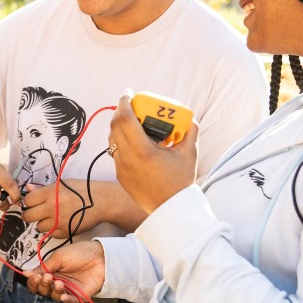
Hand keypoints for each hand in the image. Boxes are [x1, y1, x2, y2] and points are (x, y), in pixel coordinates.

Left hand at [23, 181, 100, 237]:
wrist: (101, 202)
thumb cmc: (82, 190)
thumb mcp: (62, 184)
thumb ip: (43, 189)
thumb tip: (28, 189)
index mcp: (49, 193)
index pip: (27, 200)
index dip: (29, 202)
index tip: (34, 202)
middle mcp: (51, 208)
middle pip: (28, 216)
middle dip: (30, 215)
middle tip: (37, 213)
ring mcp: (57, 221)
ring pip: (39, 227)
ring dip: (43, 223)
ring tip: (52, 218)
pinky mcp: (64, 231)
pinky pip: (51, 234)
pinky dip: (54, 230)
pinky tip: (61, 223)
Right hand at [24, 241, 105, 302]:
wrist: (100, 256)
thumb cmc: (80, 253)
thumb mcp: (59, 257)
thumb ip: (43, 267)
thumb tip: (25, 274)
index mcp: (51, 271)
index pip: (37, 281)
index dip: (33, 281)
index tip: (35, 276)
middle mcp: (57, 281)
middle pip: (43, 290)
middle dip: (42, 285)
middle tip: (47, 278)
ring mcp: (68, 289)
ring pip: (54, 296)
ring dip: (53, 291)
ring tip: (59, 282)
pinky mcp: (79, 295)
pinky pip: (69, 301)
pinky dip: (64, 300)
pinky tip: (63, 295)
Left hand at [108, 92, 197, 214]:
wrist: (171, 209)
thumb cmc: (181, 181)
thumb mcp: (189, 153)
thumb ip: (190, 131)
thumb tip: (189, 117)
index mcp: (143, 150)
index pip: (124, 119)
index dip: (124, 102)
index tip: (129, 93)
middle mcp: (127, 158)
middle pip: (115, 126)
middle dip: (121, 111)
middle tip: (132, 105)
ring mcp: (121, 167)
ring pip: (112, 139)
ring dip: (119, 126)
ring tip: (133, 122)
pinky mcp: (120, 175)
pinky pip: (115, 152)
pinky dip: (121, 141)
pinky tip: (134, 141)